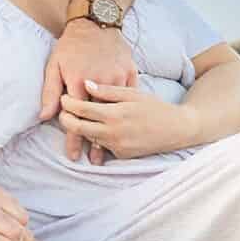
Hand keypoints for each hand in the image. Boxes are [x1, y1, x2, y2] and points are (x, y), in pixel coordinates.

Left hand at [38, 19, 135, 164]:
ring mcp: (119, 79)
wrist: (97, 22)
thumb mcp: (55, 65)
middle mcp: (101, 83)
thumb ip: (50, 92)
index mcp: (79, 81)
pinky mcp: (131, 74)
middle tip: (90, 161)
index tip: (73, 155)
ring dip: (110, 133)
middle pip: (97, 120)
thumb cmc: (72, 45)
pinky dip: (126, 113)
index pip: (76, 117)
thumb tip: (44, 117)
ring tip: (104, 151)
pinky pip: (129, 97)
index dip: (74, 139)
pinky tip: (123, 127)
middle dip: (93, 143)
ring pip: (115, 112)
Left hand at [59, 79, 191, 160]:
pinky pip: (102, 145)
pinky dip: (97, 136)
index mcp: (114, 114)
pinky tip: (99, 128)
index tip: (64, 97)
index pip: (81, 110)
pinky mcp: (121, 155)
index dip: (68, 103)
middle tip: (63, 111)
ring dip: (81, 128)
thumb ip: (107, 91)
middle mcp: (113, 133)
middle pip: (78, 128)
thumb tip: (86, 84)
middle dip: (66, 120)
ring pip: (89, 137)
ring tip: (78, 117)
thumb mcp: (132, 93)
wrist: (176, 130)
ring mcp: (117, 147)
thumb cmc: (155, 107)